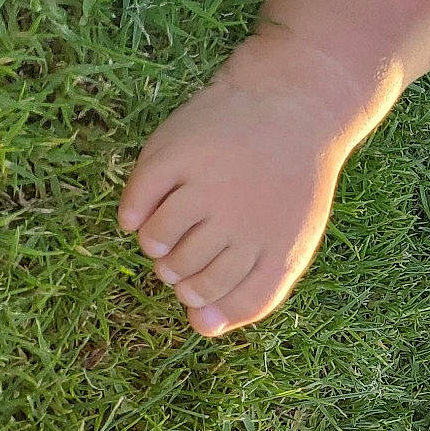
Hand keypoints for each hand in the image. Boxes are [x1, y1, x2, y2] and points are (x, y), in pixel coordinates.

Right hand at [116, 31, 357, 336]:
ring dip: (156, 245)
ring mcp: (209, 184)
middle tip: (190, 241)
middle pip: (186, 278)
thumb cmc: (286, 184)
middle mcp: (243, 219)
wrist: (295, 103)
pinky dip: (134, 214)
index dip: (206, 299)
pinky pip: (136, 205)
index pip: (226, 302)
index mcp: (276, 246)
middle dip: (177, 273)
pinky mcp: (176, 154)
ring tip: (172, 223)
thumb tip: (199, 327)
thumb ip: (252, 292)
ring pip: (157, 247)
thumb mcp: (289, 241)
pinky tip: (151, 203)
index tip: (202, 279)